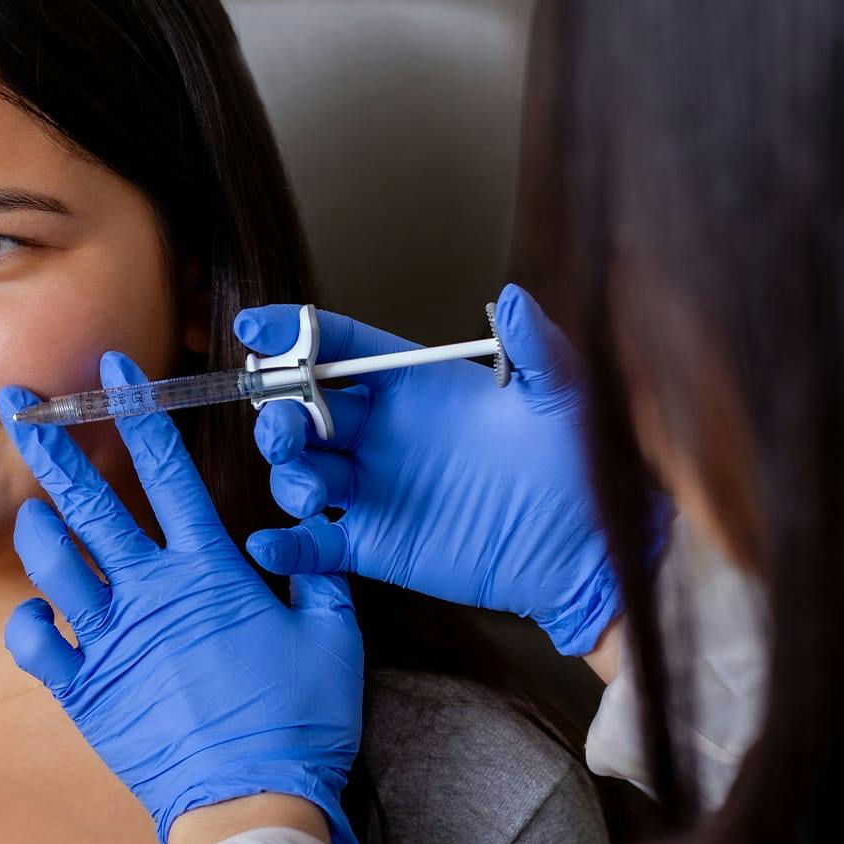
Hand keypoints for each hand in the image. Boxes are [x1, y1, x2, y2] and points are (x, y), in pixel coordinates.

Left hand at [0, 353, 362, 843]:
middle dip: (54, 446)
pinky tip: (40, 613)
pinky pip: (38, 644)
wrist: (254, 803)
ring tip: (32, 509)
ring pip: (56, 563)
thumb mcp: (333, 635)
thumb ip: (316, 576)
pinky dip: (31, 622)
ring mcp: (113, 640)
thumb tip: (304, 537)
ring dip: (40, 530)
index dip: (140, 413)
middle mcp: (152, 592)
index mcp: (210, 570)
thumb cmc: (300, 719)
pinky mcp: (87, 691)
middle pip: (92, 502)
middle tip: (19, 407)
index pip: (168, 471)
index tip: (115, 371)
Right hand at [236, 283, 634, 656]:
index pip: (338, 347)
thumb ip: (536, 347)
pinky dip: (285, 545)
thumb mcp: (563, 396)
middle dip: (278, 412)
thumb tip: (515, 295)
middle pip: (302, 408)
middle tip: (286, 429)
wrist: (589, 548)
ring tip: (311, 489)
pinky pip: (315, 543)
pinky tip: (269, 544)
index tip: (254, 326)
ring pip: (298, 469)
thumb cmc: (581, 460)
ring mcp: (372, 487)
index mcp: (413, 383)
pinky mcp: (373, 542)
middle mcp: (381, 430)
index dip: (291, 333)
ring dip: (286, 472)